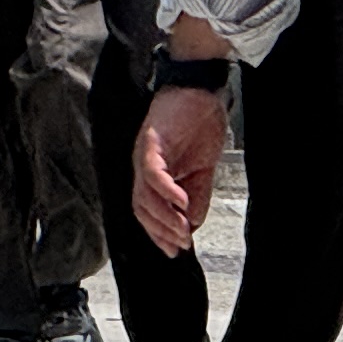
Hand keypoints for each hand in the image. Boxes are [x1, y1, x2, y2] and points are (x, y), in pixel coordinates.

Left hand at [134, 88, 229, 254]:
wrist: (202, 90)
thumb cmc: (200, 125)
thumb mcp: (202, 171)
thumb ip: (196, 197)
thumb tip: (192, 226)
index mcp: (153, 174)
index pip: (147, 211)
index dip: (158, 234)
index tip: (174, 251)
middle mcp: (142, 166)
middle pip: (140, 208)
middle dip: (159, 232)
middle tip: (179, 245)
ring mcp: (144, 154)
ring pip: (143, 195)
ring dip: (163, 217)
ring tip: (183, 230)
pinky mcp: (151, 141)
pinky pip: (152, 172)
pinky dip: (165, 190)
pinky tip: (180, 202)